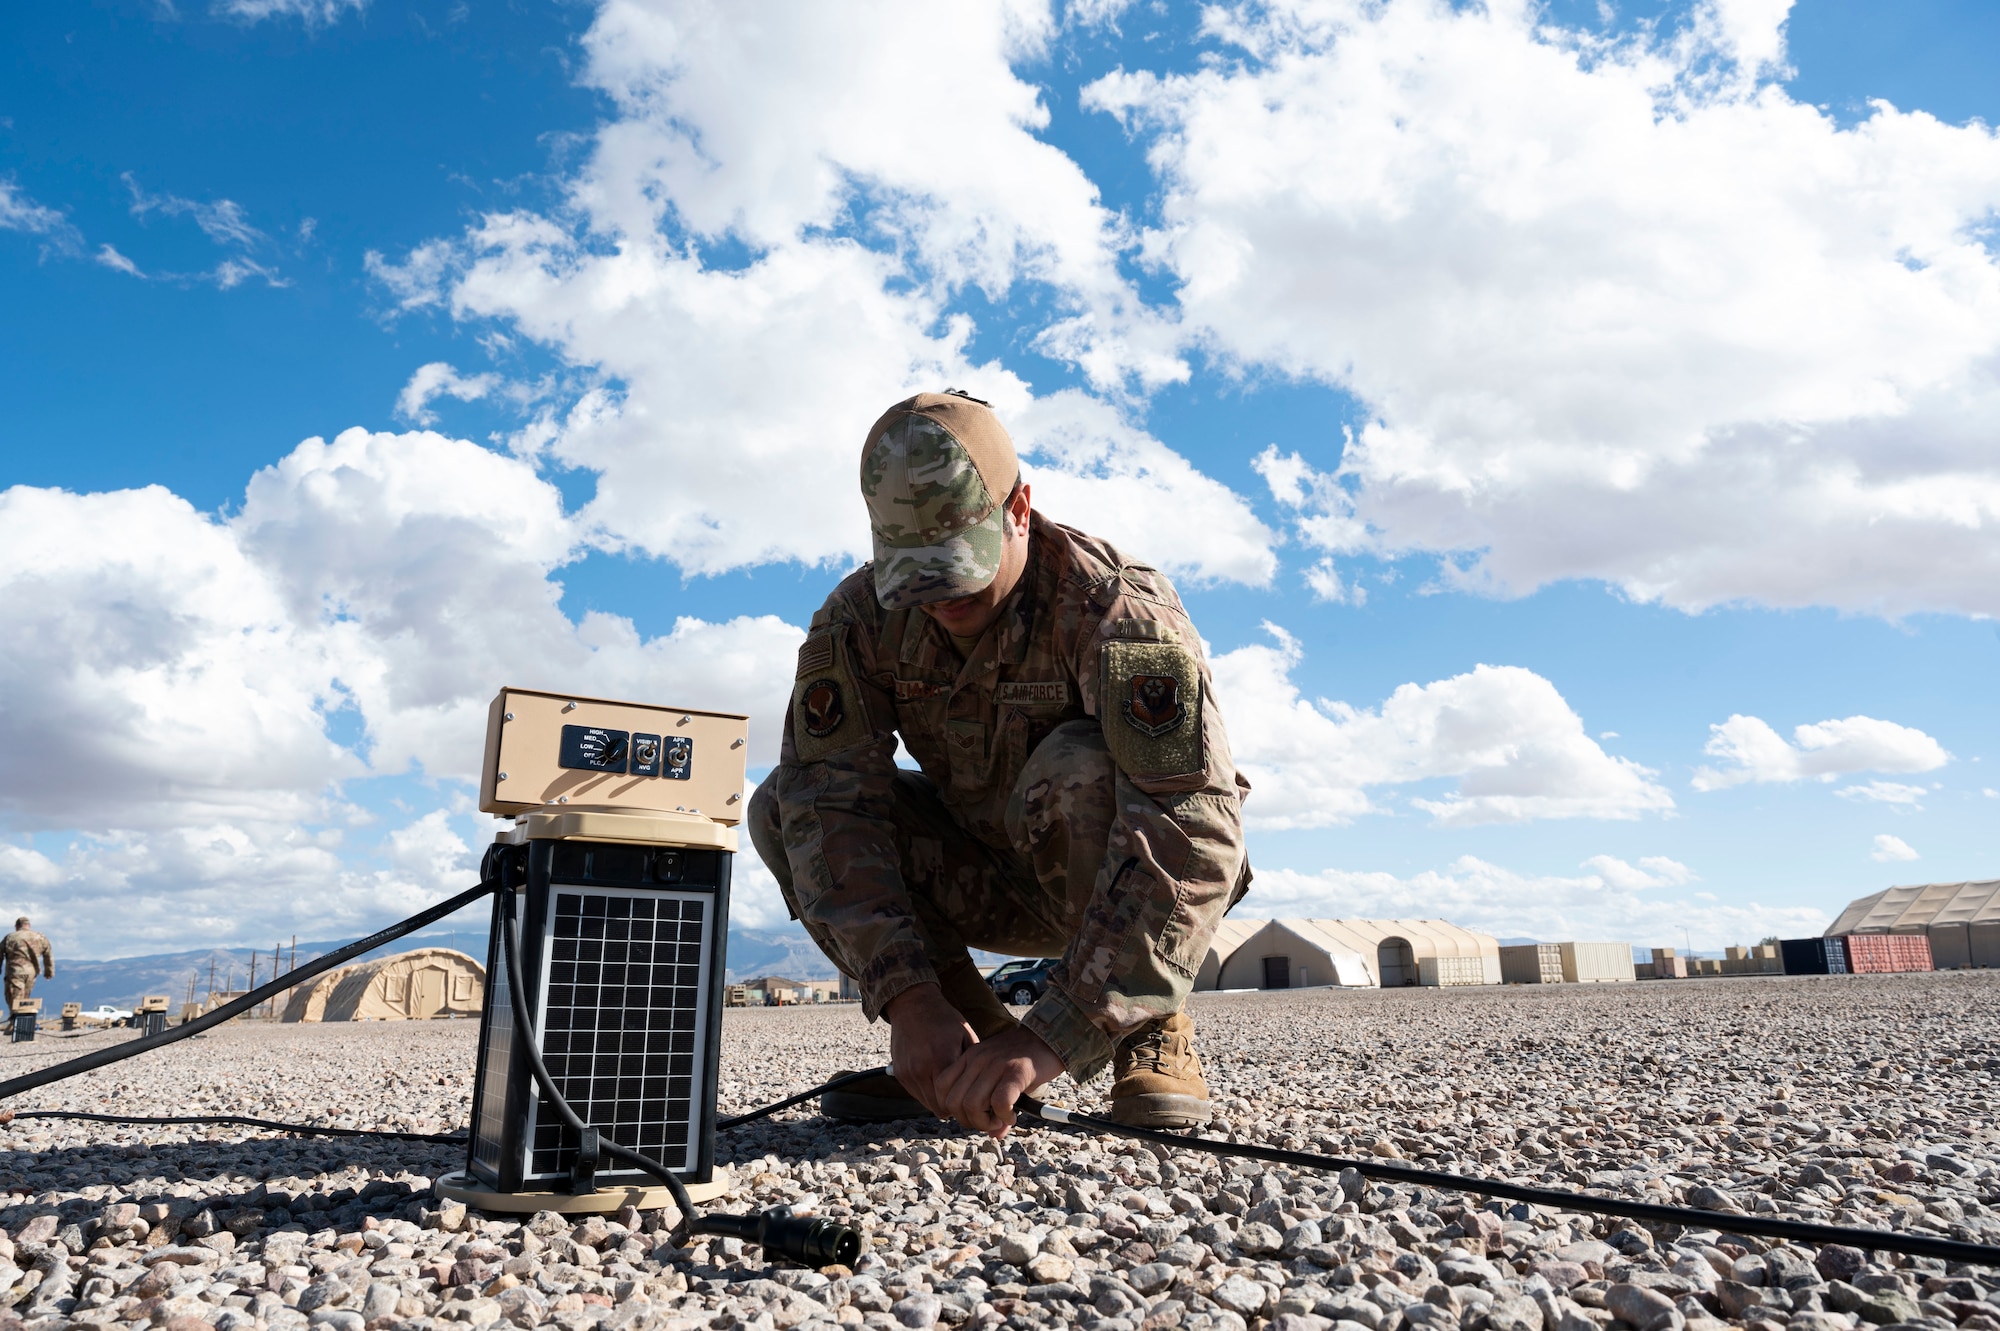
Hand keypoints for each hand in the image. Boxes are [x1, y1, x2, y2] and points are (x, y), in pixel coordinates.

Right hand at [883, 983, 974, 1118]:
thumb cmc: (943, 1018)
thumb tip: (987, 1086)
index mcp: (941, 1058)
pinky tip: (937, 1082)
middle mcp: (922, 1069)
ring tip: (952, 1092)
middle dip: (954, 1107)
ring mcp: (908, 1072)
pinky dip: (927, 1093)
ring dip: (940, 1101)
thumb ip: (972, 1063)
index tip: (975, 1101)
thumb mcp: (965, 1035)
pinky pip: (916, 1094)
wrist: (912, 1004)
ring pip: (927, 1103)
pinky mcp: (900, 1073)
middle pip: (940, 1107)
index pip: (955, 1098)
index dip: (967, 1103)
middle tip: (966, 1101)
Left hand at [933, 1026, 1063, 1137]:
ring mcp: (995, 1065)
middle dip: (969, 1121)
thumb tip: (994, 1134)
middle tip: (989, 1121)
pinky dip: (1004, 1116)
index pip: (941, 1086)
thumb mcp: (1000, 1076)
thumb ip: (991, 1103)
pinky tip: (1013, 1116)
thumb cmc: (1024, 1060)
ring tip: (1001, 1119)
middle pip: (954, 1102)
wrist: (1049, 1037)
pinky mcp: (1015, 1072)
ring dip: (986, 1121)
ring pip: (972, 1105)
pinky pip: (999, 1102)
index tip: (971, 1115)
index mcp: (969, 1057)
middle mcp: (977, 1060)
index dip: (951, 1108)